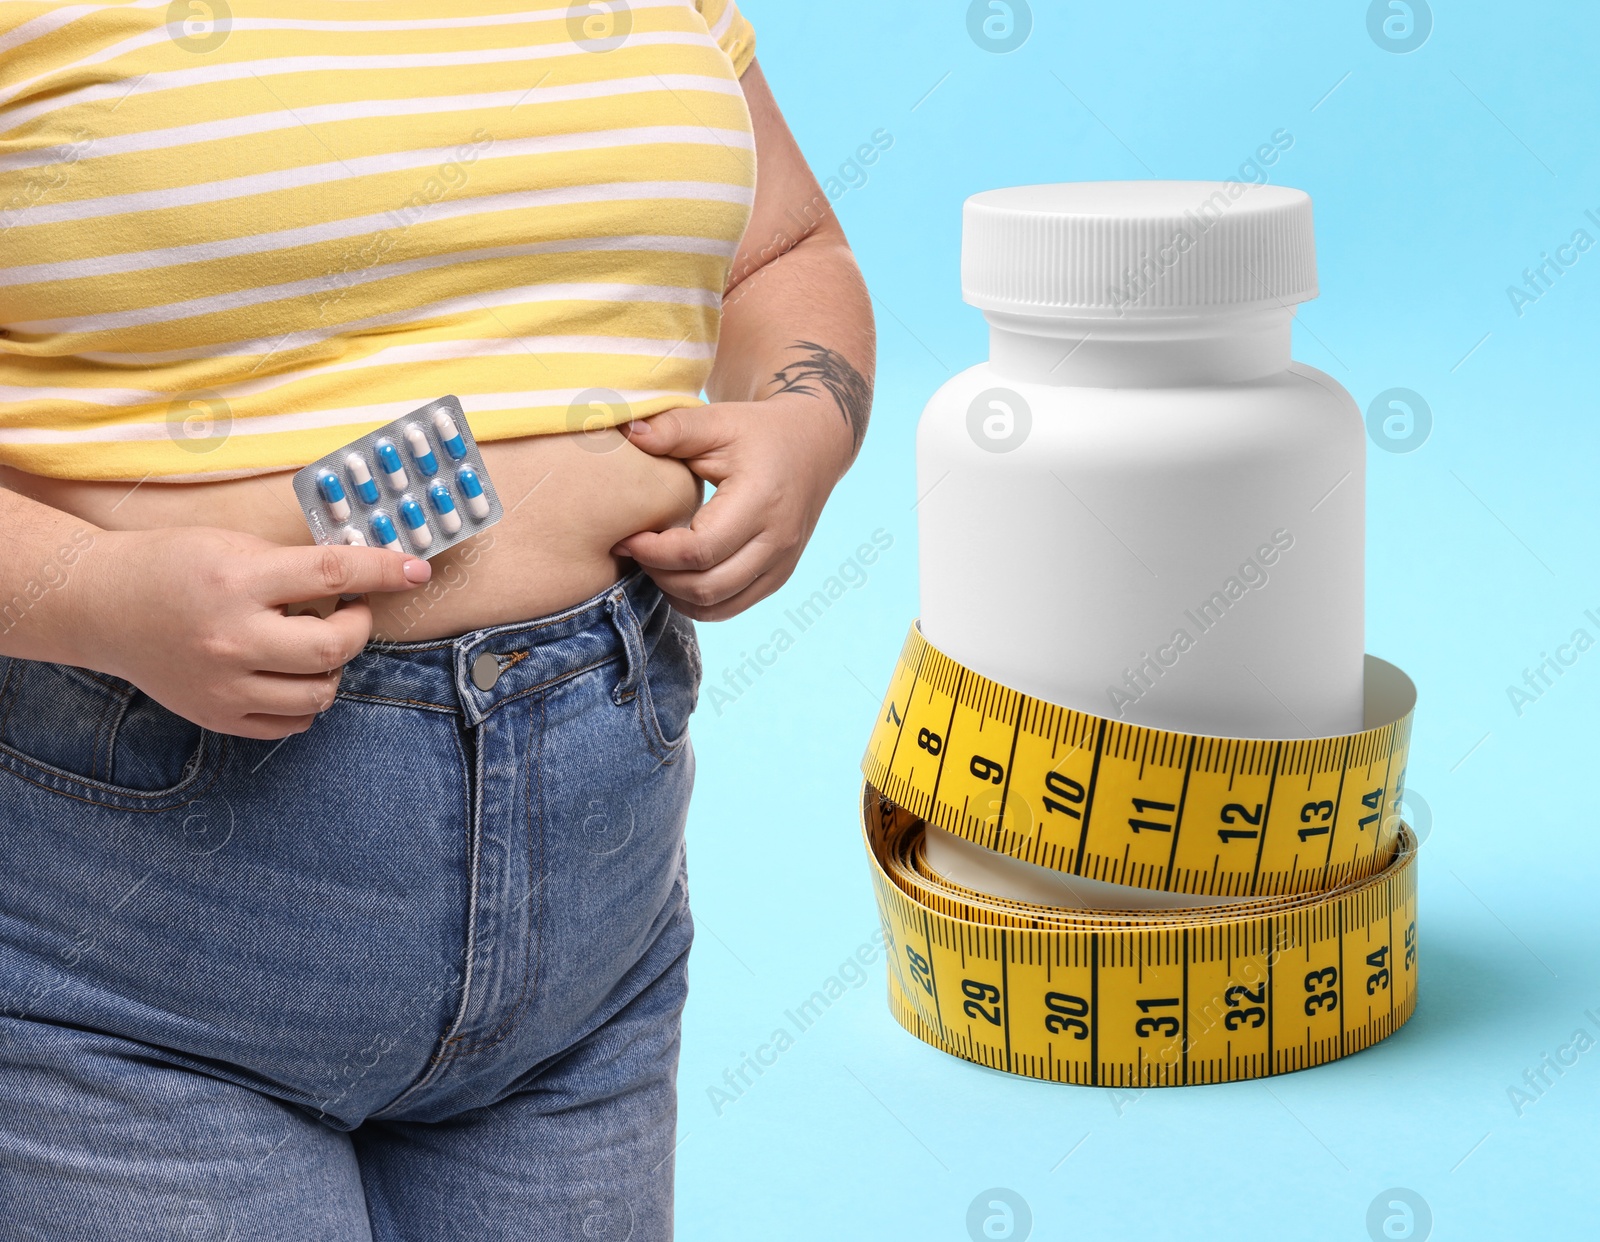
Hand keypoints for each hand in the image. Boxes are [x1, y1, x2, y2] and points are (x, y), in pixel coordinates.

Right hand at [76, 526, 429, 738]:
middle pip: (334, 649)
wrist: (101, 605)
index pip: (333, 575)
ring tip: (315, 641)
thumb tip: (364, 577)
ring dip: (334, 667)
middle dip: (358, 627)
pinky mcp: (217, 716)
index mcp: (237, 581)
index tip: (415, 569)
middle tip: (349, 610)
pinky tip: (294, 672)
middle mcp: (232, 639)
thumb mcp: (234, 546)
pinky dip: (307, 700)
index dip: (384, 571)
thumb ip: (295, 566)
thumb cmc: (171, 565)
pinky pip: (291, 724)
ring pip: (319, 694)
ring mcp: (223, 686)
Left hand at [611, 392, 852, 619]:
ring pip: (717, 606)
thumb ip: (672, 428)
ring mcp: (782, 564)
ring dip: (676, 593)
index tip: (628, 537)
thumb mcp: (718, 420)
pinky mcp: (779, 576)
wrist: (813, 446)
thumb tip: (627, 431)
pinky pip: (731, 607)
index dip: (654, 552)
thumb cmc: (760, 433)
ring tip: (656, 562)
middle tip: (636, 550)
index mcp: (760, 501)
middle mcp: (777, 540)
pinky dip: (698, 600)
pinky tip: (680, 573)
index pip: (699, 551)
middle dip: (659, 575)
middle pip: (706, 587)